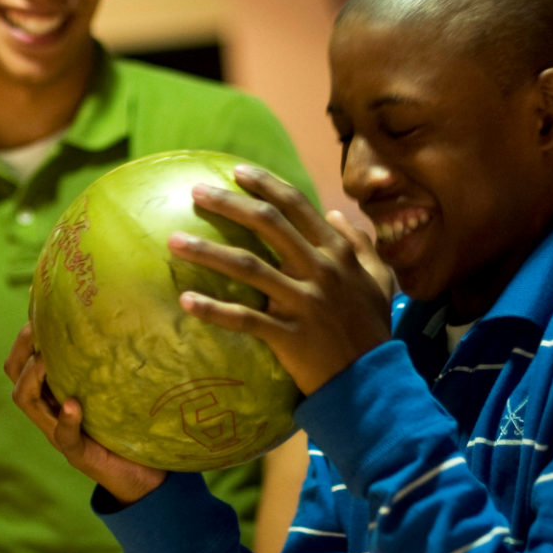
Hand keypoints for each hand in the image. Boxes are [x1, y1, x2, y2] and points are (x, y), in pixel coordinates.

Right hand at [5, 324, 165, 502]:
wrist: (143, 476)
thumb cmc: (129, 426)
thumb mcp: (114, 389)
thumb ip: (108, 363)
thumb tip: (120, 316)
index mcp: (55, 391)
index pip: (24, 358)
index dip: (24, 332)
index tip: (35, 304)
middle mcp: (50, 409)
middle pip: (15, 375)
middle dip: (21, 348)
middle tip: (36, 329)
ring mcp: (59, 432)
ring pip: (26, 400)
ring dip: (32, 377)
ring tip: (45, 360)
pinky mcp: (78, 453)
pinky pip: (63, 436)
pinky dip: (65, 420)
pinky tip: (73, 406)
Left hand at [170, 166, 392, 394]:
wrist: (373, 380)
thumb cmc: (372, 327)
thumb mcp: (379, 279)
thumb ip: (361, 243)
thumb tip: (336, 214)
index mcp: (337, 252)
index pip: (297, 205)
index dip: (266, 184)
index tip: (236, 171)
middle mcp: (319, 269)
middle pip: (268, 224)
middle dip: (229, 203)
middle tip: (195, 191)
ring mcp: (303, 302)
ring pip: (248, 267)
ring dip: (207, 251)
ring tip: (173, 240)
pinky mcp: (288, 335)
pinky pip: (244, 318)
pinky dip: (213, 310)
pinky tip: (185, 301)